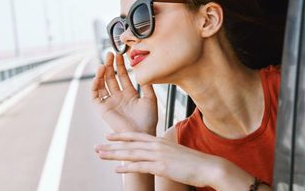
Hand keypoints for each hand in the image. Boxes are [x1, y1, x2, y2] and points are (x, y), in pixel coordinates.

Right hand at [91, 52, 157, 134]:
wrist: (142, 134)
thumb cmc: (148, 119)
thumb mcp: (150, 99)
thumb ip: (148, 85)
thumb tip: (145, 70)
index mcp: (130, 94)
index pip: (123, 76)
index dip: (121, 65)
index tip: (120, 54)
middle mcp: (119, 97)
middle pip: (112, 77)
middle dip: (110, 65)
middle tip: (110, 53)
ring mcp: (110, 102)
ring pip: (102, 84)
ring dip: (102, 73)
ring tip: (103, 63)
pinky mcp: (103, 110)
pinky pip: (95, 96)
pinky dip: (94, 86)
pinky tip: (98, 77)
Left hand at [95, 131, 256, 189]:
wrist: (207, 166)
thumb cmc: (192, 161)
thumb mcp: (175, 151)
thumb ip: (163, 150)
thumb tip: (156, 154)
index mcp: (159, 140)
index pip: (135, 135)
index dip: (120, 135)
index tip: (108, 136)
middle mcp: (156, 145)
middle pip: (128, 144)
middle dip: (111, 146)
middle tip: (96, 147)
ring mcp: (158, 155)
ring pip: (130, 154)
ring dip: (113, 155)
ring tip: (100, 155)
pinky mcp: (161, 166)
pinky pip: (140, 166)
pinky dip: (127, 167)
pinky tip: (117, 169)